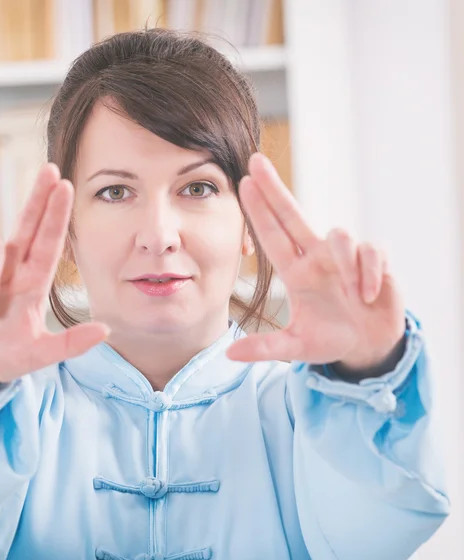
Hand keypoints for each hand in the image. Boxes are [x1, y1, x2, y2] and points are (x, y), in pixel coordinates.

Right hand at [0, 163, 109, 401]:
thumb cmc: (3, 357)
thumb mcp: (40, 354)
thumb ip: (71, 343)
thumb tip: (106, 329)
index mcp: (32, 283)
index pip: (48, 243)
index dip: (56, 216)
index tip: (67, 187)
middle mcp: (10, 271)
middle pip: (25, 226)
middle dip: (38, 198)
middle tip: (51, 170)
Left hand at [226, 153, 405, 371]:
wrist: (367, 346)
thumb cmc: (329, 338)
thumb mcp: (295, 347)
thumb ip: (265, 348)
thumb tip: (229, 355)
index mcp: (296, 273)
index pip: (272, 236)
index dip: (258, 211)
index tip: (243, 183)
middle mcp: (316, 258)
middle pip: (294, 214)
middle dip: (276, 188)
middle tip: (256, 160)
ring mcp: (345, 258)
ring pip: (339, 235)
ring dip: (345, 262)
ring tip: (351, 295)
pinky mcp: (375, 262)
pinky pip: (371, 252)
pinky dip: (368, 273)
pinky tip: (366, 295)